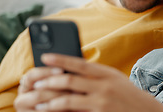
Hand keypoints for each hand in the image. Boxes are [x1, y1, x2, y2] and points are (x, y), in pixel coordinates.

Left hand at [24, 53, 162, 111]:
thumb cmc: (129, 97)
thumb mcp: (115, 80)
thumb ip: (97, 75)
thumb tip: (75, 66)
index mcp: (107, 73)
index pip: (80, 63)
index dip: (60, 59)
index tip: (45, 56)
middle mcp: (104, 84)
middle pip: (69, 79)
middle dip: (48, 79)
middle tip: (33, 79)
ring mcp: (101, 100)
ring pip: (67, 96)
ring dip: (48, 96)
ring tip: (34, 96)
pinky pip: (72, 110)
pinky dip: (56, 109)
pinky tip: (46, 109)